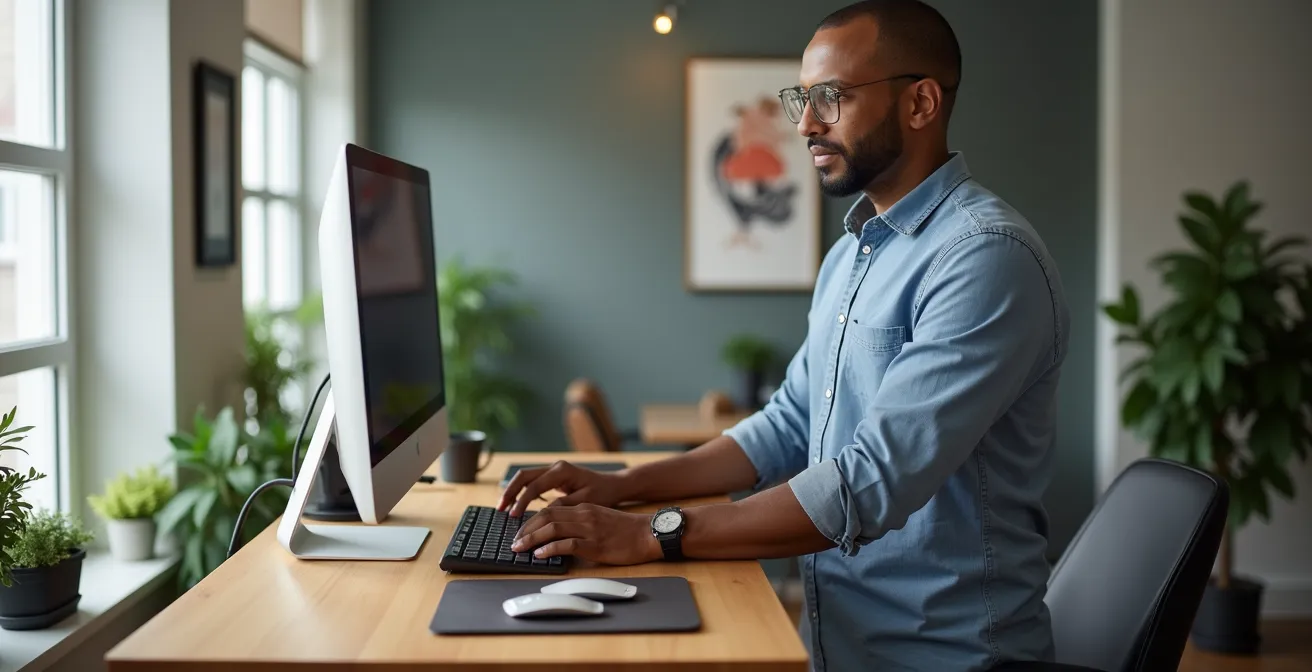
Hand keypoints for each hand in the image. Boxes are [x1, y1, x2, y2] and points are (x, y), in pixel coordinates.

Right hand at [497, 460, 629, 516]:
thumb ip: (564, 505)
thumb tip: (544, 512)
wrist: (614, 485)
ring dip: (513, 492)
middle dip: (509, 492)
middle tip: (499, 509)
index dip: (522, 502)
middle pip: (523, 476)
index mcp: (562, 471)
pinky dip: (522, 492)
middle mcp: (555, 467)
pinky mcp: (553, 477)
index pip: (534, 486)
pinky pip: (532, 482)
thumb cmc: (603, 493)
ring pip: (525, 478)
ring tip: (503, 508)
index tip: (513, 516)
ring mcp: (553, 470)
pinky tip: (516, 506)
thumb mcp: (585, 502)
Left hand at [511, 503, 661, 565]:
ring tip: (520, 549)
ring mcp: (589, 529)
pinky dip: (550, 549)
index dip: (531, 520)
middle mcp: (584, 515)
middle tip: (514, 542)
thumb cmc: (627, 530)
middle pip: (546, 516)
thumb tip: (559, 536)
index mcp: (584, 508)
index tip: (520, 531)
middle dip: (526, 529)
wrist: (649, 533)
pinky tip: (540, 554)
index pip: (550, 509)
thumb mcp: (600, 519)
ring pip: (553, 528)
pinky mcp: (595, 544)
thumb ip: (581, 523)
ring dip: (532, 539)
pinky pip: (567, 544)